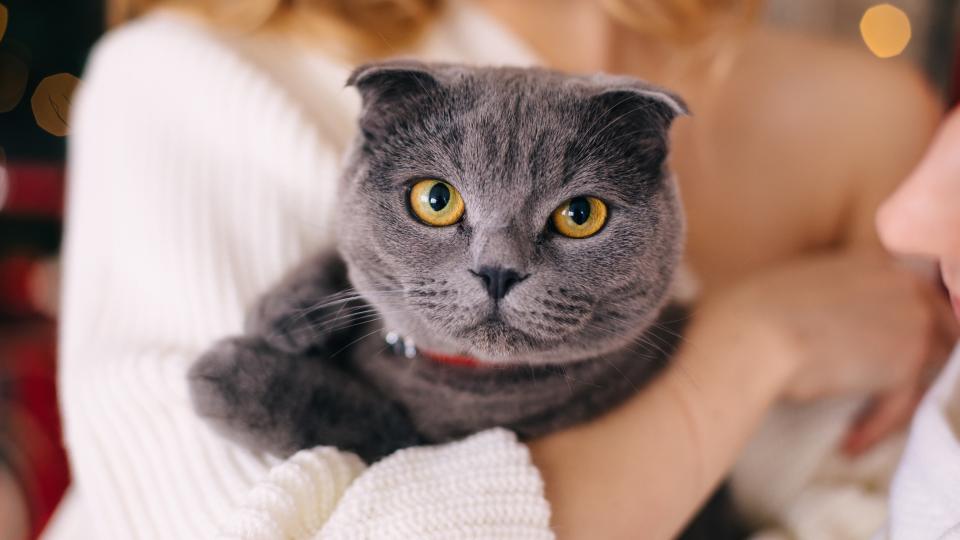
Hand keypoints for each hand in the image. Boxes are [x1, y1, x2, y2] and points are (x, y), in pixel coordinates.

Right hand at [708, 250, 956, 452]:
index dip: (897, 327)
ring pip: (923, 369)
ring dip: (893, 401)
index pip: (909, 295)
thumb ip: (816, 294)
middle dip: (909, 365)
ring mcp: (910, 323)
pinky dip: (876, 427)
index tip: (875, 354)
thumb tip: (807, 316)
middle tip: (881, 395)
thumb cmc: (745, 311)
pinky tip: (849, 444)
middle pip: (933, 330)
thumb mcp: (785, 284)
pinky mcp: (905, 365)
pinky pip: (901, 403)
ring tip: (861, 426)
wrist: (751, 337)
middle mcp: (900, 283)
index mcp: (870, 260)